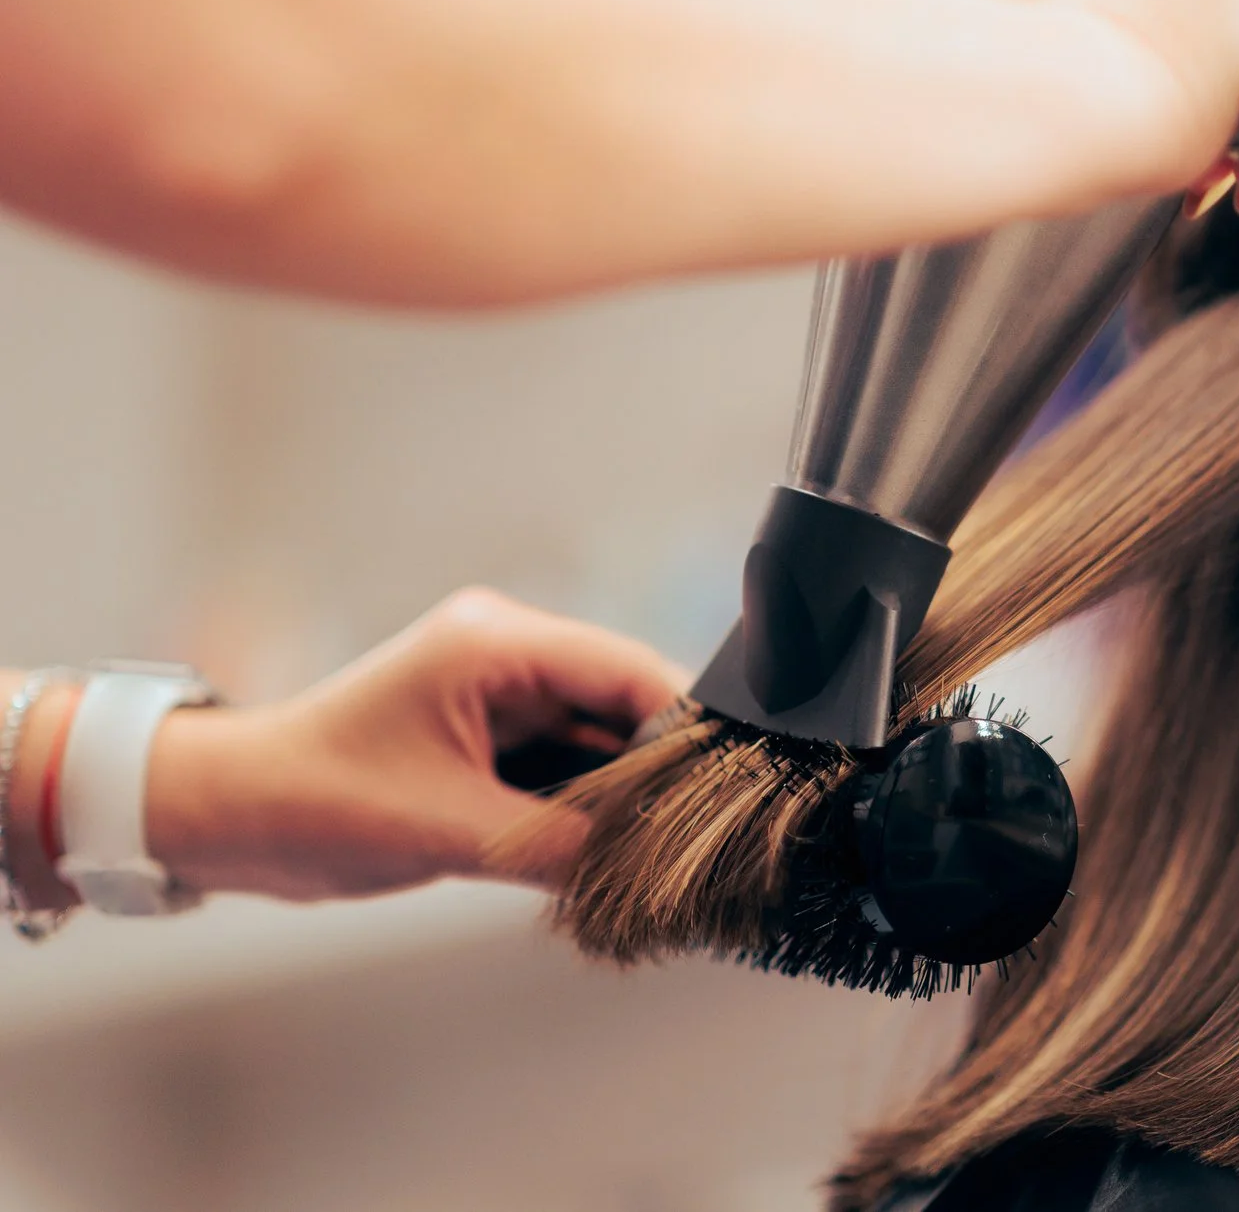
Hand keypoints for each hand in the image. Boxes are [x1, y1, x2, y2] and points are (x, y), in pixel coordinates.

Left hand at [145, 589, 686, 900]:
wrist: (222, 814)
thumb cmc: (316, 803)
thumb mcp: (453, 832)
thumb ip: (563, 845)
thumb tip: (651, 875)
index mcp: (499, 642)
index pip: (632, 671)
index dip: (691, 728)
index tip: (735, 789)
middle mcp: (509, 651)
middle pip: (627, 701)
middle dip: (663, 769)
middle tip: (706, 835)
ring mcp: (500, 689)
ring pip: (603, 736)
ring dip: (627, 792)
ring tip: (665, 851)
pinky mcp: (490, 730)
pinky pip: (568, 759)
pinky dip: (590, 802)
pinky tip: (616, 848)